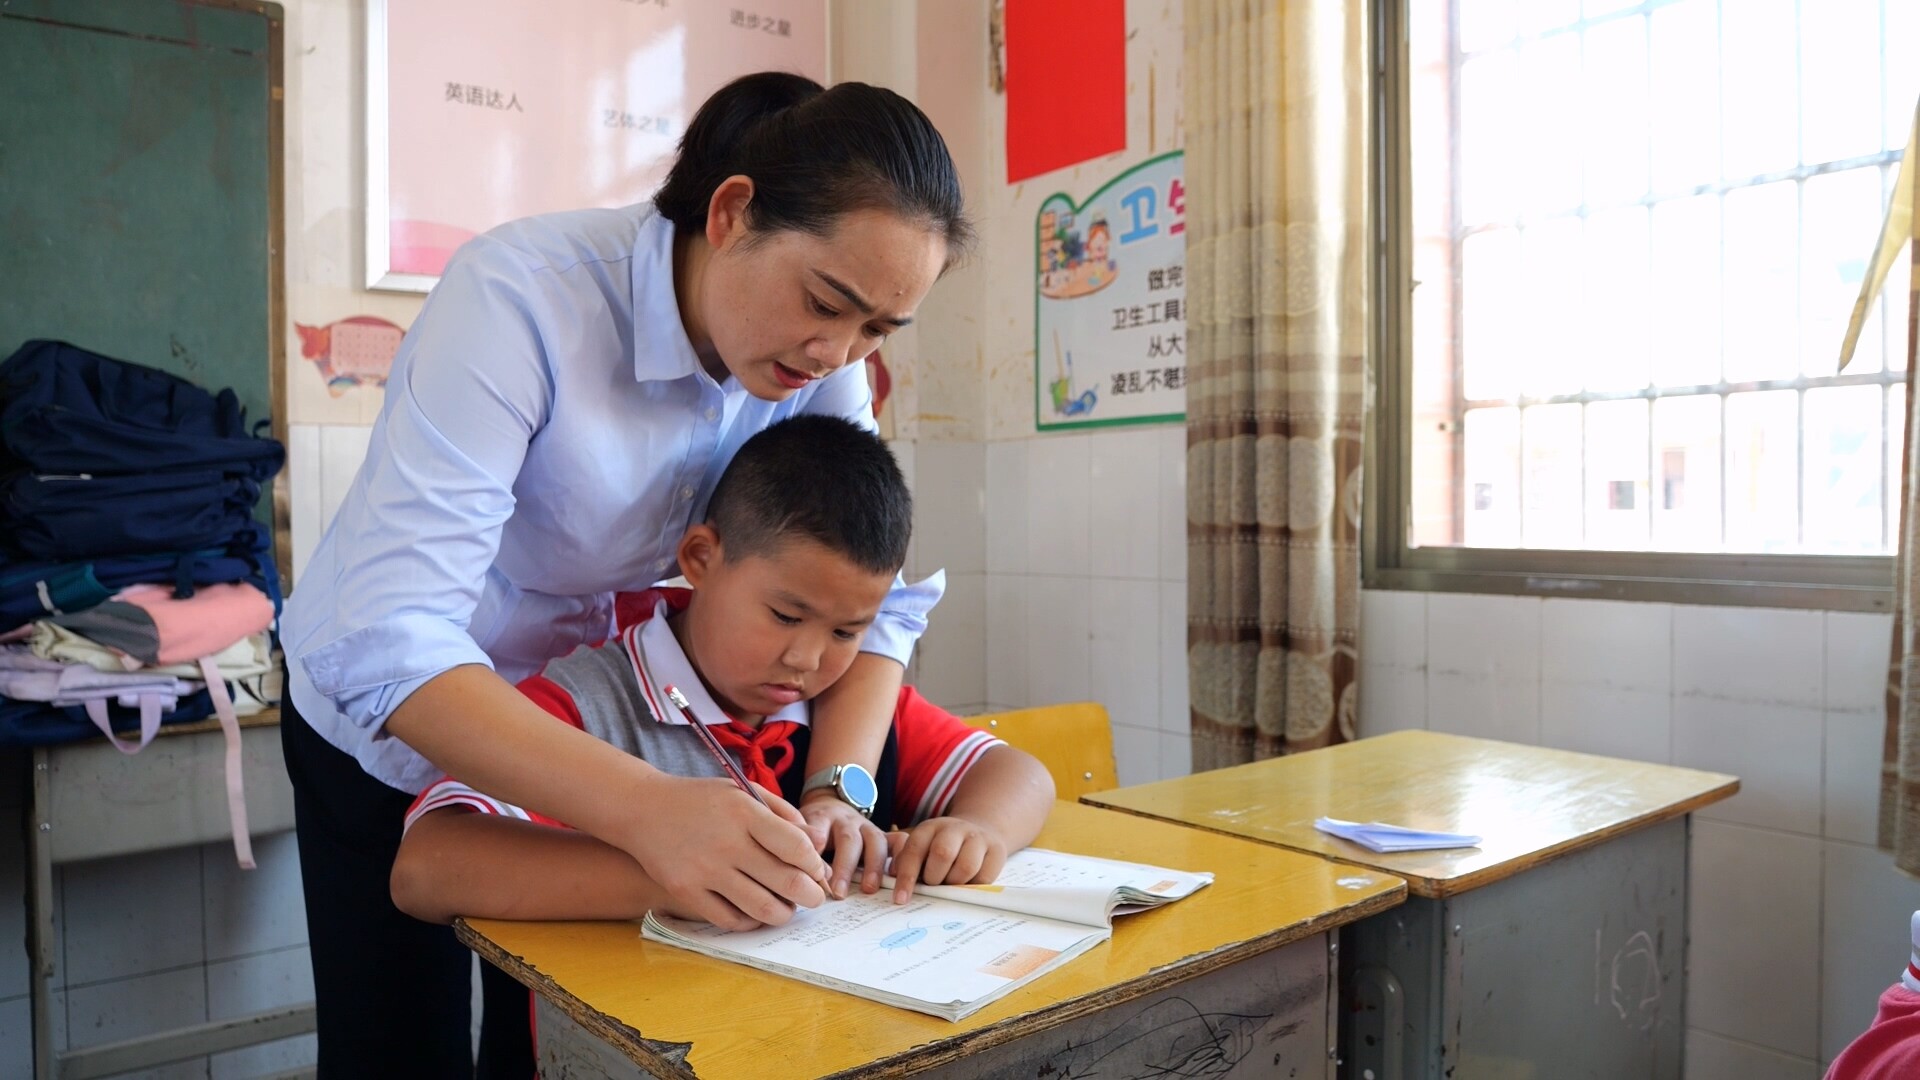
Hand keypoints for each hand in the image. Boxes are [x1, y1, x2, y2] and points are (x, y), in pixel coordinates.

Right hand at [617, 772, 829, 930]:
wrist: (642, 809)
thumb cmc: (703, 801)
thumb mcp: (745, 792)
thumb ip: (785, 815)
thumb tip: (818, 846)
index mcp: (744, 812)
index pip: (797, 848)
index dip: (815, 864)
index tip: (816, 870)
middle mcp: (726, 842)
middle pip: (786, 882)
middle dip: (811, 895)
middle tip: (815, 897)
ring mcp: (704, 870)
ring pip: (762, 908)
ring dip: (784, 913)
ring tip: (787, 907)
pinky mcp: (685, 891)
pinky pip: (730, 920)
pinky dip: (751, 921)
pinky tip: (756, 911)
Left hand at [799, 791, 889, 899]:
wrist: (829, 804)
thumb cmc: (810, 826)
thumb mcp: (797, 827)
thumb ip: (797, 843)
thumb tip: (797, 871)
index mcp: (822, 817)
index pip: (818, 828)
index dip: (816, 847)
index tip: (813, 870)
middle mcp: (847, 820)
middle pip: (848, 840)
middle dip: (844, 867)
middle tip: (838, 893)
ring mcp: (867, 826)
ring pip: (875, 841)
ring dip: (873, 866)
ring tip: (868, 889)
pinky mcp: (882, 835)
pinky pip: (898, 841)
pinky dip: (901, 856)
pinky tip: (896, 873)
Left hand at [885, 817, 1010, 903]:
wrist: (979, 832)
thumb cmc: (942, 849)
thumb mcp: (923, 850)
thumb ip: (907, 864)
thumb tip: (897, 886)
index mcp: (930, 828)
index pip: (914, 850)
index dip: (907, 876)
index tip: (901, 899)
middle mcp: (954, 828)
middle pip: (942, 854)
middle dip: (934, 878)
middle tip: (933, 884)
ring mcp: (977, 837)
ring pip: (965, 868)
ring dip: (954, 884)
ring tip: (951, 883)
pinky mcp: (997, 850)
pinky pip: (984, 877)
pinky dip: (973, 887)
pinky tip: (967, 882)